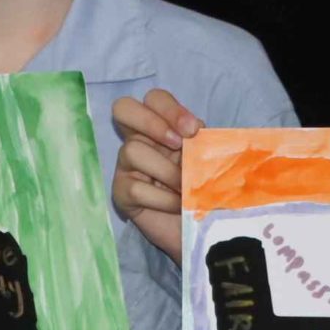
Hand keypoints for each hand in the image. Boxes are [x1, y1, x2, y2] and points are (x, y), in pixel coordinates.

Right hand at [112, 89, 201, 261]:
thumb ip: (200, 141)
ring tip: (185, 188)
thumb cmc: (206, 191)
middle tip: (178, 144)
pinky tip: (177, 206)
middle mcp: (139, 140)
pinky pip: (135, 187)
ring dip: (166, 170)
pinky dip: (163, 198)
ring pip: (132, 151)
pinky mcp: (121, 194)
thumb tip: (194, 131)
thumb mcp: (208, 160)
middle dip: (152, 122)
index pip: (154, 99)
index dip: (170, 109)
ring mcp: (126, 166)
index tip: (193, 130)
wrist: (204, 231)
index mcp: (161, 128)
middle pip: (123, 108)